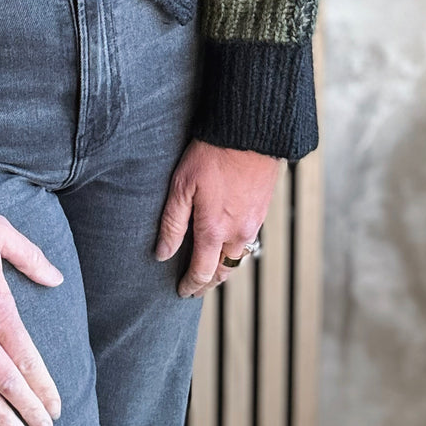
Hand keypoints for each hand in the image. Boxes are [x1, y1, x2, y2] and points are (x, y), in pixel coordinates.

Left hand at [154, 139, 279, 297]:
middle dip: (208, 283)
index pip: (202, 272)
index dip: (190, 285)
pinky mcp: (262, 211)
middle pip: (223, 272)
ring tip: (210, 271)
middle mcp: (238, 233)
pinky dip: (236, 251)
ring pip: (238, 258)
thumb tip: (162, 254)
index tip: (181, 291)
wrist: (249, 133)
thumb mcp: (182, 185)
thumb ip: (172, 223)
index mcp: (214, 230)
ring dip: (224, 269)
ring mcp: (253, 223)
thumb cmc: (212, 154)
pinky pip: (248, 241)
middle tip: (195, 288)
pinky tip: (227, 244)